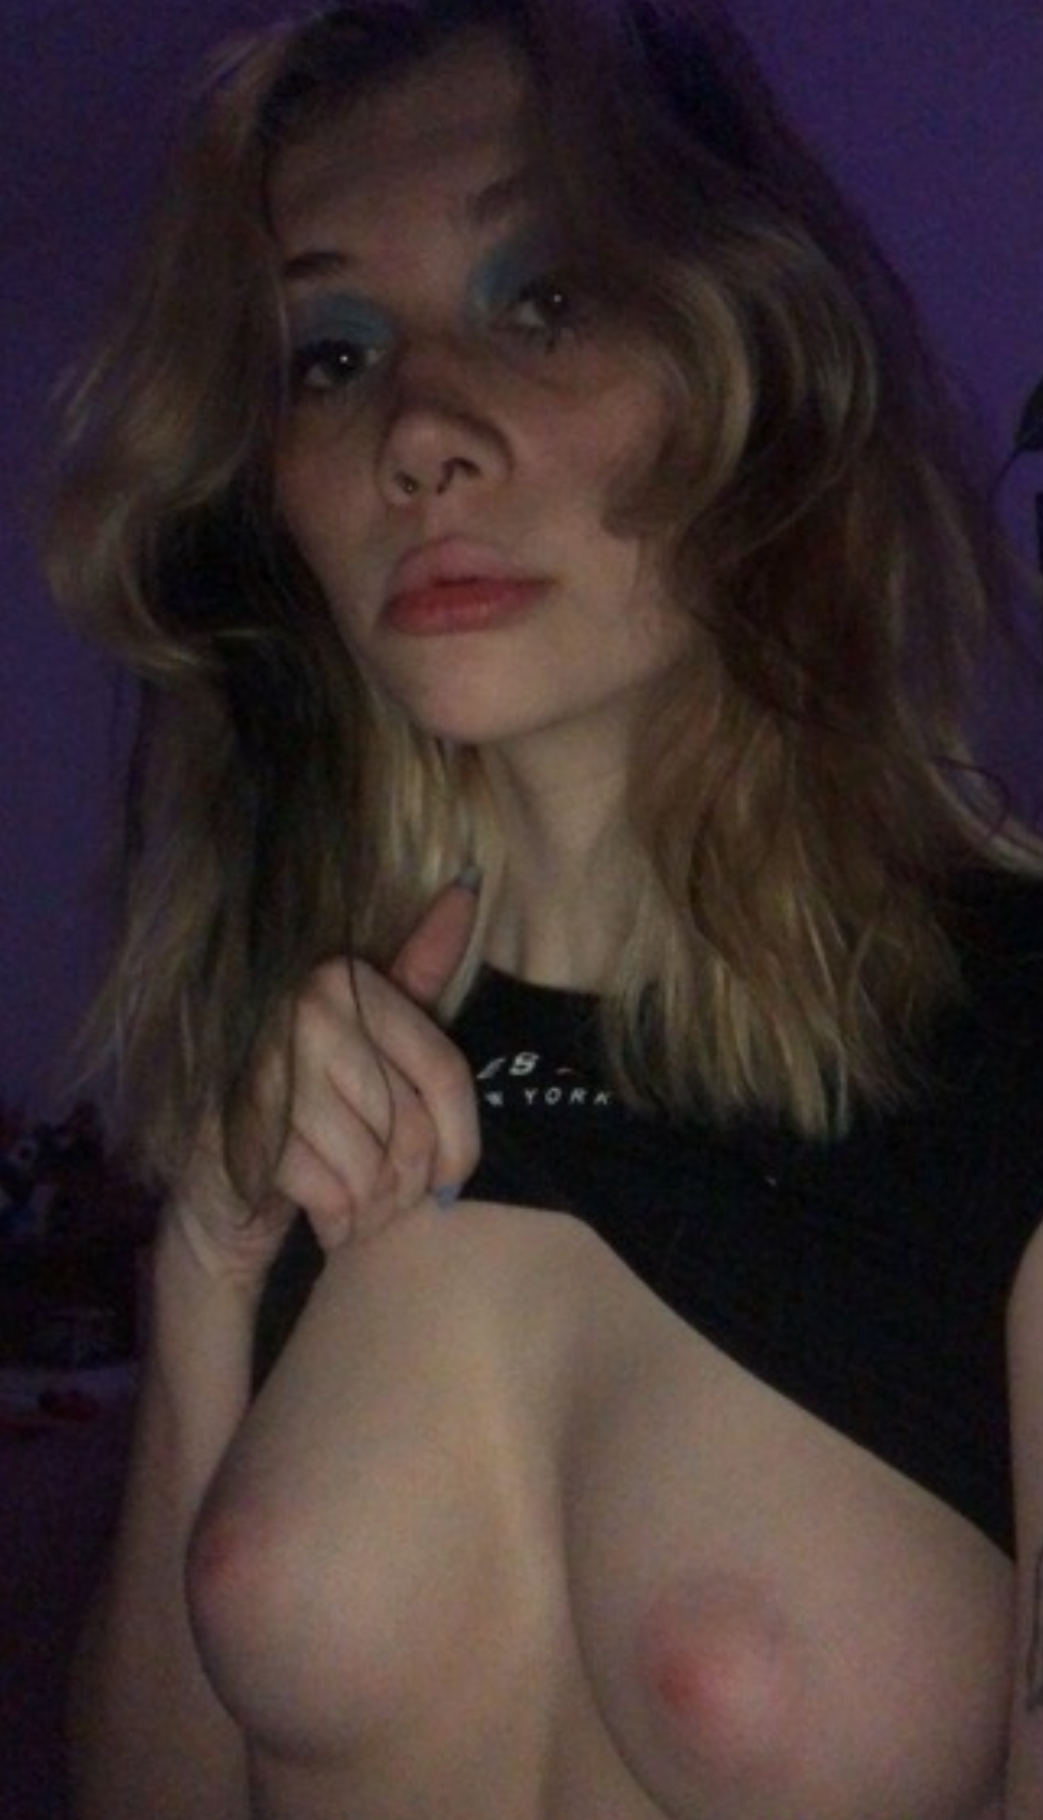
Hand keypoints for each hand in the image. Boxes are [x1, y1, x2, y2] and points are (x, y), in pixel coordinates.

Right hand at [169, 877, 480, 1283]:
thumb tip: (469, 884)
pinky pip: (328, 1185)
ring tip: (360, 1209)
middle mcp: (302, 1008)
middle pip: (411, 1122)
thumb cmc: (308, 1110)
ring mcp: (264, 1064)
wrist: (220, 1187)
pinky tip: (328, 1216)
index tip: (454, 1178)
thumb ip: (417, 974)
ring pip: (373, 1160)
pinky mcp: (237, 1125)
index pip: (444, 1071)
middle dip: (409, 1182)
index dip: (462, 1140)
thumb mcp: (369, 1036)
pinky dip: (337, 1216)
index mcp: (342, 978)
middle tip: (390, 1199)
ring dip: (373, 1205)